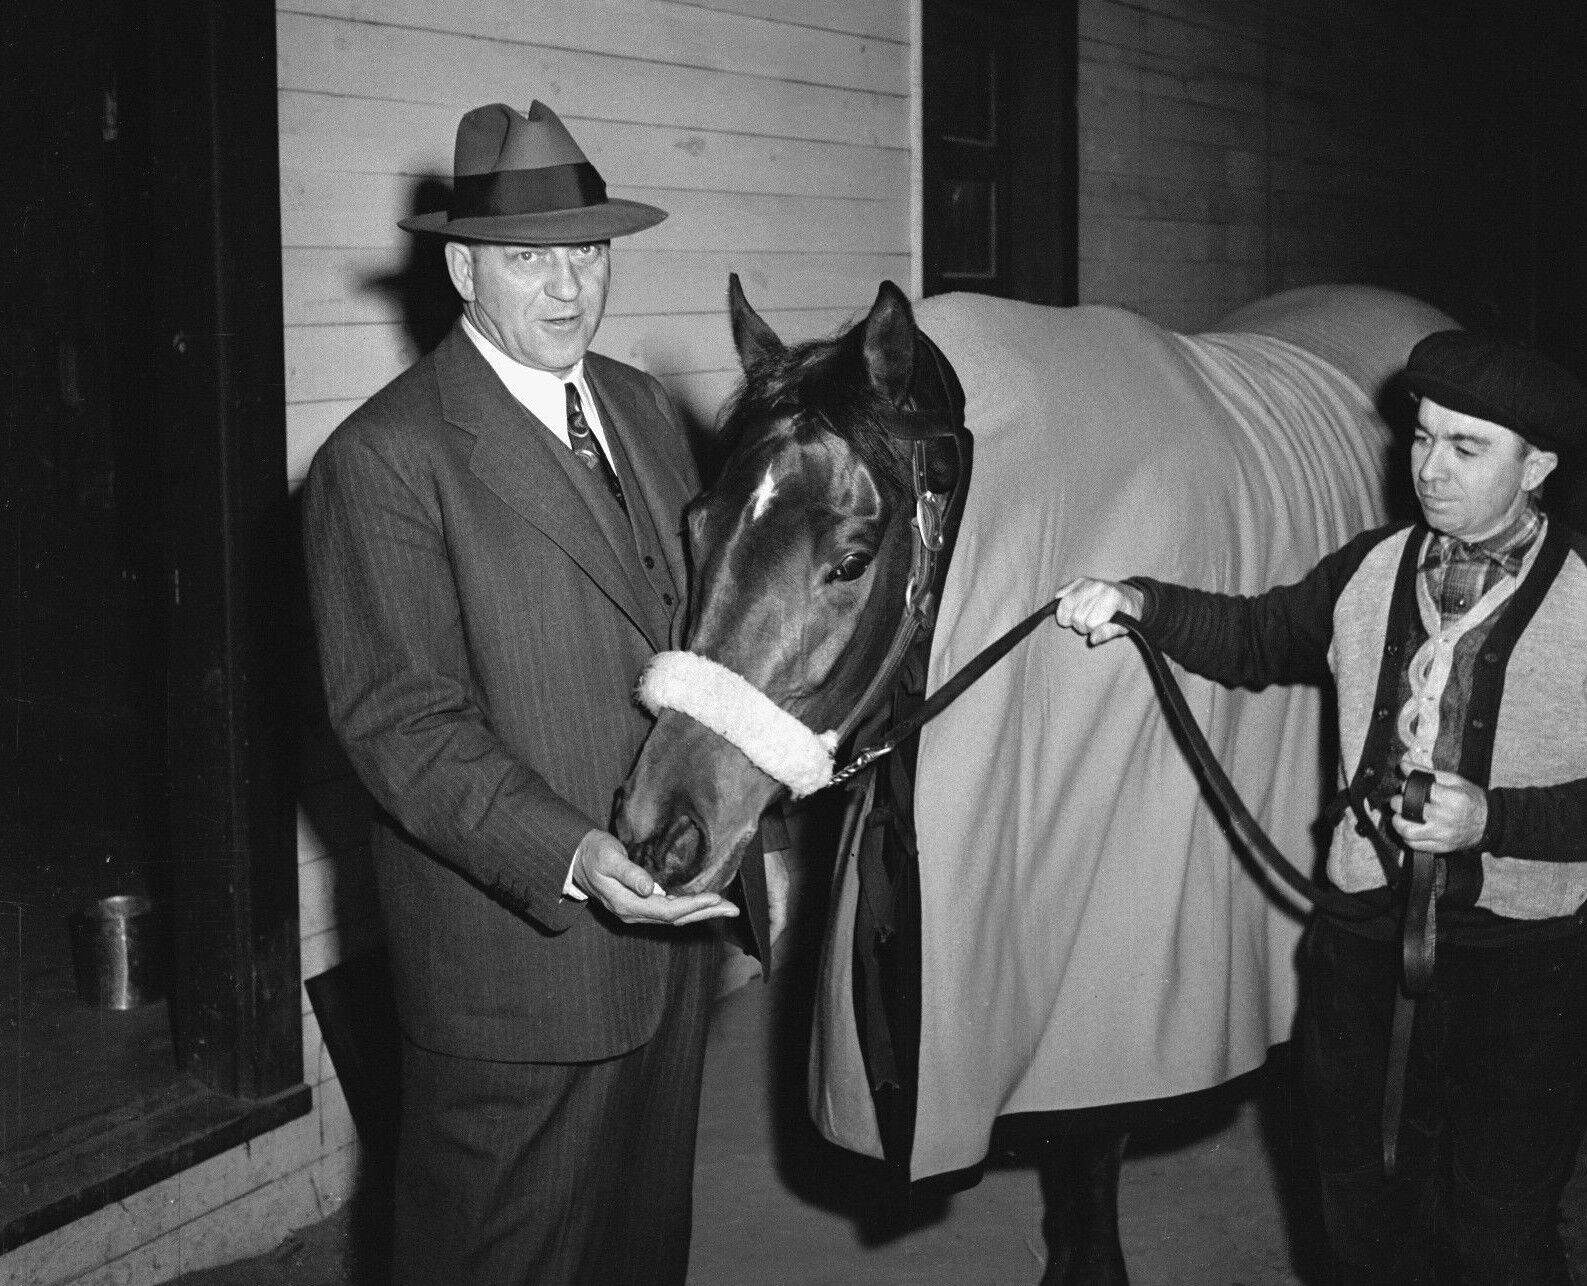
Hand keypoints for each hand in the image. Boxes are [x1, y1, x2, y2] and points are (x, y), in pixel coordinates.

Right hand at [571, 831, 739, 925]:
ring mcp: (637, 912)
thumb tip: (649, 887)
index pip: (667, 910)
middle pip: (676, 918)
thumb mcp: (608, 858)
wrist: (578, 860)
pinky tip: (704, 904)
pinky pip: (669, 912)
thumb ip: (628, 873)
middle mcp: (634, 913)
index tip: (714, 898)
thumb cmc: (593, 854)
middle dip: (705, 913)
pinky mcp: (641, 905)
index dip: (692, 905)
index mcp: (627, 904)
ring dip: (701, 913)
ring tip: (726, 908)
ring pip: (675, 917)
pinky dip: (689, 909)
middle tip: (733, 910)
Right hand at [1052, 577, 1144, 644]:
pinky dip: (1063, 605)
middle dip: (1082, 625)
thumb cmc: (1126, 612)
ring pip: (1065, 606)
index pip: (1091, 622)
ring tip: (1081, 617)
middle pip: (1077, 616)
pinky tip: (1073, 609)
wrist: (1129, 594)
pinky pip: (1060, 595)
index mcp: (1112, 597)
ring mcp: (1086, 582)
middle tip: (1092, 623)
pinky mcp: (1078, 581)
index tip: (1101, 626)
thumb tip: (1093, 639)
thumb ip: (1108, 633)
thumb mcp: (1124, 626)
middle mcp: (1098, 587)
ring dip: (1070, 616)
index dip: (1094, 630)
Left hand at [1389, 770, 1487, 852]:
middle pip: (1408, 811)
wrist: (1489, 822)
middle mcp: (1446, 818)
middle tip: (1398, 801)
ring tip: (1401, 816)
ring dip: (1398, 823)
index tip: (1405, 788)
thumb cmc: (1471, 799)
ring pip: (1408, 832)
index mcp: (1450, 798)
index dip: (1406, 788)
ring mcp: (1443, 835)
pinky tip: (1410, 828)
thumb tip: (1403, 765)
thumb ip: (1426, 772)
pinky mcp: (1441, 847)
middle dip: (1397, 804)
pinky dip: (1407, 837)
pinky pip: (1415, 845)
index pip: (1417, 791)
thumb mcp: (1453, 780)